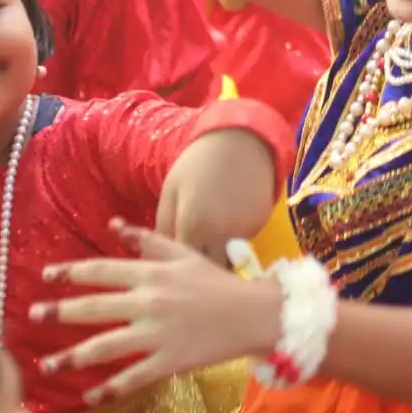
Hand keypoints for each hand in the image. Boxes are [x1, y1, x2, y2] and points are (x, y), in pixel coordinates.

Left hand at [33, 222, 283, 403]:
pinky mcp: (170, 361)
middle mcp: (149, 302)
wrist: (254, 314)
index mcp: (152, 274)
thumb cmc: (216, 282)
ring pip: (106, 346)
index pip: (102, 271)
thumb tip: (113, 225)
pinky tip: (90, 395)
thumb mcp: (183, 253)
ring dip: (73, 357)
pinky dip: (110, 388)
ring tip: (47, 365)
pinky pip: (133, 377)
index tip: (45, 276)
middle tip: (32, 316)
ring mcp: (158, 334)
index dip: (71, 272)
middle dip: (59, 312)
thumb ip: (146, 240)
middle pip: (95, 307)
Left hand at [155, 129, 278, 262]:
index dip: (173, 269)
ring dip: (217, 259)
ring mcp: (245, 232)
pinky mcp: (261, 226)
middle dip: (198, 271)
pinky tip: (229, 224)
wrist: (241, 141)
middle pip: (207, 270)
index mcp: (193, 226)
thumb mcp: (170, 192)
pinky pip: (243, 246)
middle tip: (190, 260)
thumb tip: (150, 257)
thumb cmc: (197, 165)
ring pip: (228, 262)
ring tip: (210, 239)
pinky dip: (234, 244)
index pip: (180, 268)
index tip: (169, 265)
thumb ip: (161, 229)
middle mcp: (221, 235)